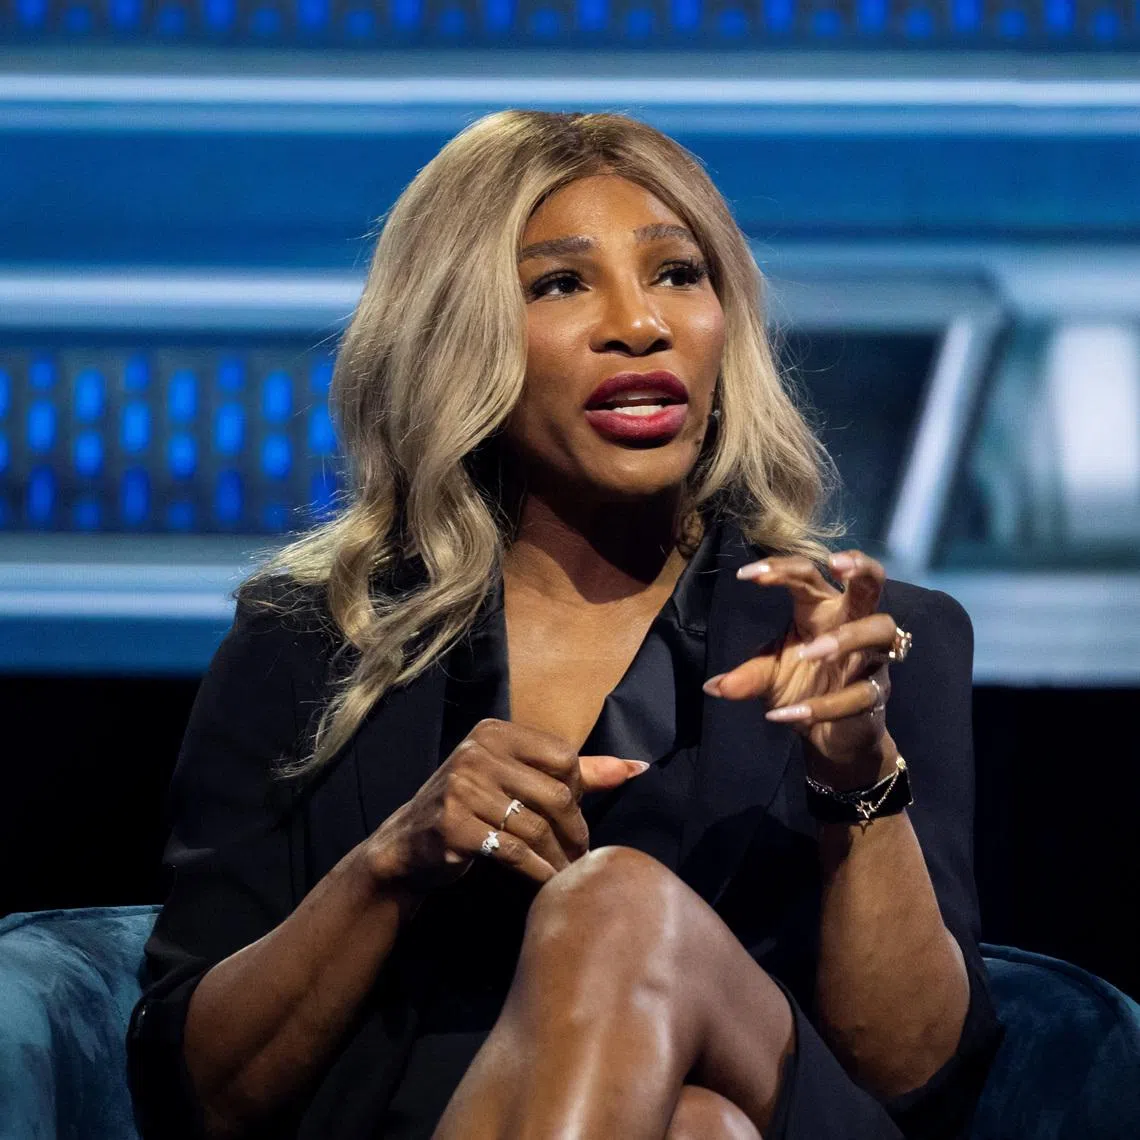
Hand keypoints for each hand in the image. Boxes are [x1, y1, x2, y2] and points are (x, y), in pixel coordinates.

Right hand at [363, 718, 646, 890]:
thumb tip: (637, 767)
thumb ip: (578, 772)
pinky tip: (545, 882)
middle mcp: (475, 752)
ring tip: (569, 875)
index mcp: (494, 732)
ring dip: (560, 858)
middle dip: (575, 831)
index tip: (575, 817)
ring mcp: (460, 787)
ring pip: (536, 826)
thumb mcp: (516, 779)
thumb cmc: (473, 810)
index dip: (578, 792)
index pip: (563, 757)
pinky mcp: (452, 825)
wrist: (406, 846)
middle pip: (555, 793)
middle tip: (581, 855)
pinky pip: (513, 851)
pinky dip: (537, 871)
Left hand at [704, 550, 901, 788]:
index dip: (781, 568)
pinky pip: (860, 693)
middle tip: (837, 563)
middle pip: (871, 584)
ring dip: (846, 637)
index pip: (808, 576)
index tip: (745, 576)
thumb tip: (712, 686)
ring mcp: (870, 658)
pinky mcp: (876, 694)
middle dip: (861, 567)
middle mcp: (852, 625)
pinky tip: (788, 714)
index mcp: (822, 610)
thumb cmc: (803, 688)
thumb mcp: (769, 678)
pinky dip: (823, 706)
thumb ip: (747, 677)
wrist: (831, 735)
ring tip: (810, 653)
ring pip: (880, 630)